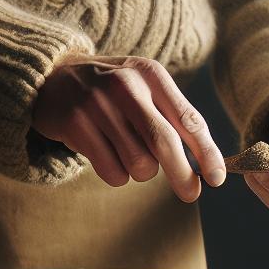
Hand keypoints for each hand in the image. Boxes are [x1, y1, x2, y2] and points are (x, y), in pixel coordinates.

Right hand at [30, 56, 226, 199]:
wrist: (51, 78)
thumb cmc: (111, 93)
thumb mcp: (144, 89)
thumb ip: (174, 118)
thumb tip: (208, 166)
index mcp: (151, 74)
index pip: (188, 119)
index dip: (206, 153)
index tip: (217, 178)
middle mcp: (125, 84)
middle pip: (164, 144)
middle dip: (183, 175)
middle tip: (190, 194)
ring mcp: (96, 103)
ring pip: (138, 163)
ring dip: (141, 172)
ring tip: (128, 155)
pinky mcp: (73, 123)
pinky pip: (111, 171)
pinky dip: (117, 176)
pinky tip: (106, 156)